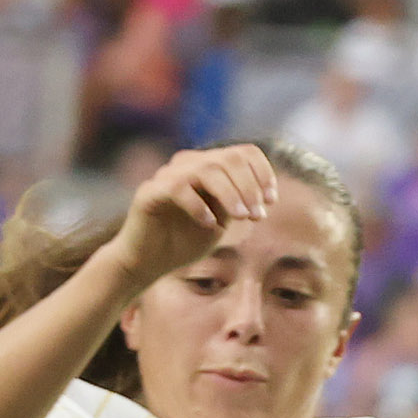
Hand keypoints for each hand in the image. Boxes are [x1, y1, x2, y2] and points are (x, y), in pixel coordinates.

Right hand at [103, 145, 280, 287]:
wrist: (147, 265)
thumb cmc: (184, 242)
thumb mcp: (221, 221)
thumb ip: (237, 203)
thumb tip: (262, 192)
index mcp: (207, 166)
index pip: (243, 153)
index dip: (262, 173)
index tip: (270, 202)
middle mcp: (187, 164)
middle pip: (229, 158)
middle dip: (249, 186)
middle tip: (257, 215)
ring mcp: (167, 175)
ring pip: (207, 169)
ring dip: (230, 194)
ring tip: (240, 218)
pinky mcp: (149, 192)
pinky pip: (179, 188)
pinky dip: (199, 206)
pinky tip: (209, 224)